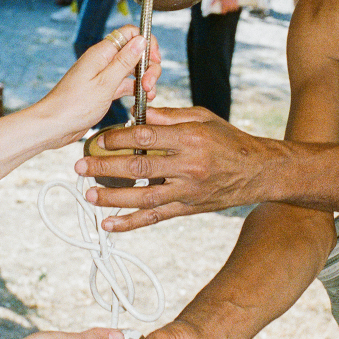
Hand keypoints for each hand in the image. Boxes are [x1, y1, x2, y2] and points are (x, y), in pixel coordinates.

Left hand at [38, 25, 160, 146]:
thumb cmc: (73, 106)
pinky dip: (135, 90)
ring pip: (133, 69)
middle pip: (136, 52)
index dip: (146, 43)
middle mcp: (103, 60)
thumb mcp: (105, 84)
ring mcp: (104, 75)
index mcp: (102, 53)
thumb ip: (125, 61)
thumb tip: (141, 40)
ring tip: (148, 95)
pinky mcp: (104, 89)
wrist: (53, 126)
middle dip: (148, 66)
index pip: (131, 34)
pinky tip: (140, 101)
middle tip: (149, 84)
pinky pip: (126, 84)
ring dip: (144, 80)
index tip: (154, 60)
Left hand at [74, 106, 275, 230]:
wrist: (258, 171)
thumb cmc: (229, 139)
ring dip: (112, 198)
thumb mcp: (203, 117)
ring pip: (142, 198)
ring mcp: (187, 191)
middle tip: (80, 166)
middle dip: (104, 166)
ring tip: (89, 195)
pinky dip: (130, 223)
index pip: (145, 138)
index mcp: (190, 139)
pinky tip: (109, 225)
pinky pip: (155, 218)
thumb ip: (170, 115)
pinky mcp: (188, 209)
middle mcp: (188, 167)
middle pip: (138, 167)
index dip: (117, 137)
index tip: (98, 138)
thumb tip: (139, 114)